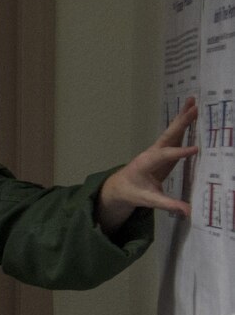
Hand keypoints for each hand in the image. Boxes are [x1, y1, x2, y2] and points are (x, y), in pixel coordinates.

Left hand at [96, 97, 198, 233]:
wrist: (120, 187)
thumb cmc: (132, 192)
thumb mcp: (148, 200)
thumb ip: (167, 204)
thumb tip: (187, 211)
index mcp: (146, 164)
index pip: (165, 156)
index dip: (179, 153)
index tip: (195, 150)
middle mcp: (152, 153)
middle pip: (168, 136)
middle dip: (180, 123)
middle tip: (194, 108)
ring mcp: (158, 150)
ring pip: (171, 132)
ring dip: (182, 118)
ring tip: (193, 102)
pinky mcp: (164, 151)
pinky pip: (175, 136)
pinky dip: (183, 125)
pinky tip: (192, 114)